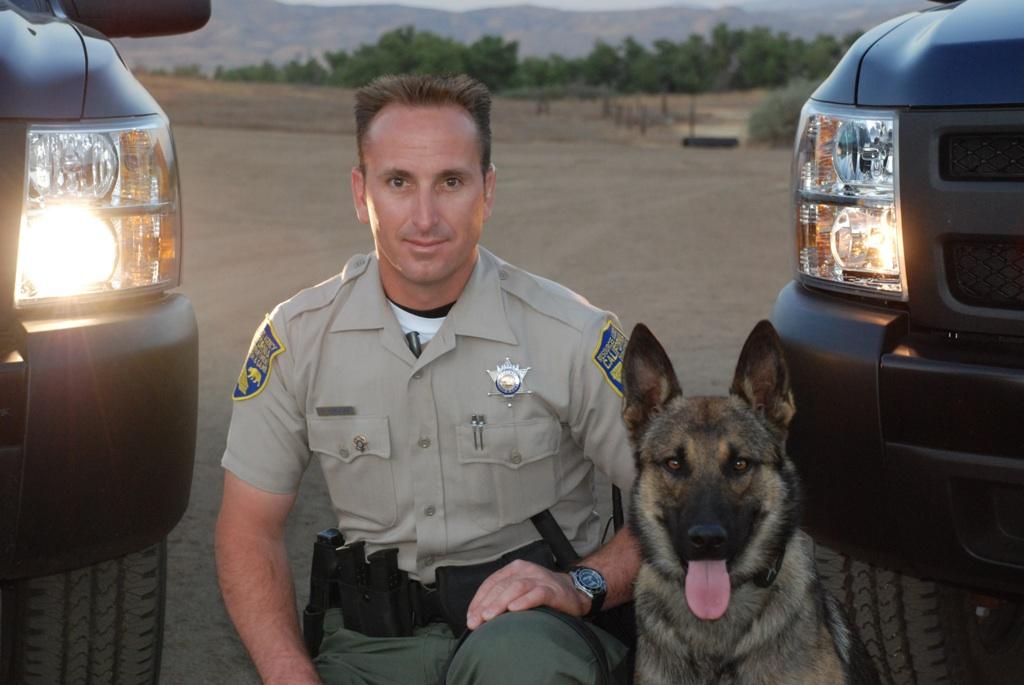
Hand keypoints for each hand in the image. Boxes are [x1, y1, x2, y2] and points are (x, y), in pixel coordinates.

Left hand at [465, 560, 589, 629]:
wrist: (574, 592)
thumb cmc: (542, 594)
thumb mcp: (520, 592)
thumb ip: (503, 599)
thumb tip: (478, 618)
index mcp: (514, 569)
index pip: (492, 583)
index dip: (479, 600)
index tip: (470, 617)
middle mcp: (526, 570)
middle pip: (502, 586)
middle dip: (486, 605)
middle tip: (476, 622)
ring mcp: (540, 578)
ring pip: (517, 587)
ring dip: (501, 602)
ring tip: (489, 617)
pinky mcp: (553, 590)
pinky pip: (537, 594)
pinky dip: (525, 601)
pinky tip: (515, 609)